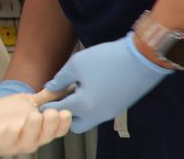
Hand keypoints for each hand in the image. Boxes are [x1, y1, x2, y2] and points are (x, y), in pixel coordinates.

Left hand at [0, 93, 71, 155]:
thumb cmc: (3, 114)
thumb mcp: (27, 102)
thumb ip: (44, 98)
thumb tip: (65, 86)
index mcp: (38, 131)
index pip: (55, 131)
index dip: (63, 123)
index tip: (66, 112)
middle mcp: (28, 140)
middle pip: (44, 136)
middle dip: (50, 125)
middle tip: (53, 112)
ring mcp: (12, 143)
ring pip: (27, 140)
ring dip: (32, 128)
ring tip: (35, 115)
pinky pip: (5, 141)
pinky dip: (10, 134)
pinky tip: (13, 126)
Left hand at [40, 33, 171, 132]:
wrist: (141, 58)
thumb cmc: (108, 59)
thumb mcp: (76, 64)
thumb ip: (60, 79)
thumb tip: (50, 87)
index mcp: (84, 105)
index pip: (58, 110)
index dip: (47, 104)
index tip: (41, 99)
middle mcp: (97, 114)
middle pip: (74, 124)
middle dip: (65, 113)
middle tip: (60, 96)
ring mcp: (109, 113)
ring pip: (88, 119)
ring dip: (79, 109)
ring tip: (75, 89)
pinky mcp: (118, 108)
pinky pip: (99, 113)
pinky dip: (91, 106)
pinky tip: (89, 88)